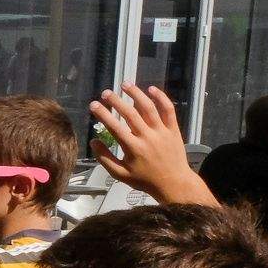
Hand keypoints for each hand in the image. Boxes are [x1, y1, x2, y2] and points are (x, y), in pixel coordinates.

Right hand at [88, 85, 202, 204]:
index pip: (114, 127)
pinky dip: (161, 97)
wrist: (173, 183)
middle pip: (130, 113)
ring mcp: (162, 132)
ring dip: (136, 94)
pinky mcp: (173, 129)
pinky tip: (151, 89)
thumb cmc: (145, 180)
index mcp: (133, 148)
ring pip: (148, 107)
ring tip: (125, 84)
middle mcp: (147, 137)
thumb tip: (94, 141)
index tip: (94, 105)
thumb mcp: (120, 174)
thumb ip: (105, 158)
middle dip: (116, 101)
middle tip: (106, 93)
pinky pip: (168, 109)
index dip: (103, 114)